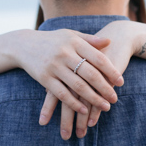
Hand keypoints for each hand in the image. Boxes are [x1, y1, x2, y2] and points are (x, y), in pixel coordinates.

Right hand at [40, 21, 140, 138]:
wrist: (23, 44)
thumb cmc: (53, 40)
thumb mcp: (70, 35)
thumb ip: (90, 40)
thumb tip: (109, 42)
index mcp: (74, 42)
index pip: (98, 58)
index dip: (111, 71)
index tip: (121, 82)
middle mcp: (65, 54)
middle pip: (90, 74)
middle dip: (105, 88)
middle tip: (115, 98)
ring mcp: (54, 66)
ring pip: (78, 86)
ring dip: (93, 99)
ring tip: (105, 107)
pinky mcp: (44, 78)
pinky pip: (62, 93)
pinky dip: (74, 103)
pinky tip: (84, 110)